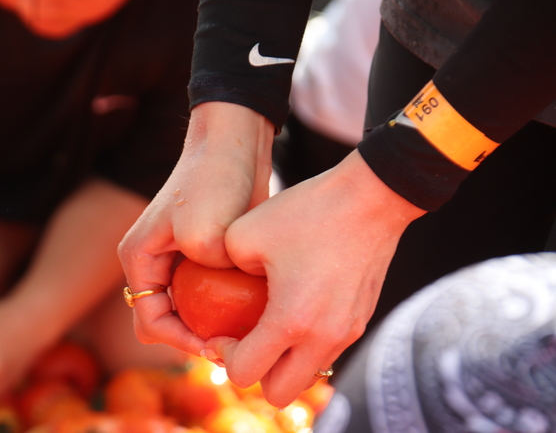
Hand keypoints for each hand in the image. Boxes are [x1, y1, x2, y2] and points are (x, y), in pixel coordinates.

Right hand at [118, 102, 274, 355]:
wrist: (234, 144)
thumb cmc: (214, 181)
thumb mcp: (204, 234)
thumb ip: (204, 276)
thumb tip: (223, 302)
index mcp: (138, 259)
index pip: (151, 321)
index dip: (181, 341)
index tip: (218, 346)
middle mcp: (153, 262)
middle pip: (166, 320)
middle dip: (193, 337)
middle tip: (231, 344)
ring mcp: (178, 258)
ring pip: (189, 308)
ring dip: (212, 322)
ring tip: (245, 331)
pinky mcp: (203, 253)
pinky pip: (209, 292)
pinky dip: (227, 304)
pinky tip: (254, 309)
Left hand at [207, 150, 425, 407]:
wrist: (372, 198)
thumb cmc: (305, 211)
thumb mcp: (243, 232)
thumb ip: (220, 267)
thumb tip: (219, 285)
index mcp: (291, 321)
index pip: (245, 374)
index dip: (223, 357)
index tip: (220, 331)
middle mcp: (323, 338)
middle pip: (279, 393)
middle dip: (255, 373)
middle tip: (244, 337)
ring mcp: (347, 332)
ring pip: (306, 375)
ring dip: (283, 361)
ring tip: (269, 323)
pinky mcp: (360, 320)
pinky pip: (325, 352)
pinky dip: (305, 344)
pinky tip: (296, 307)